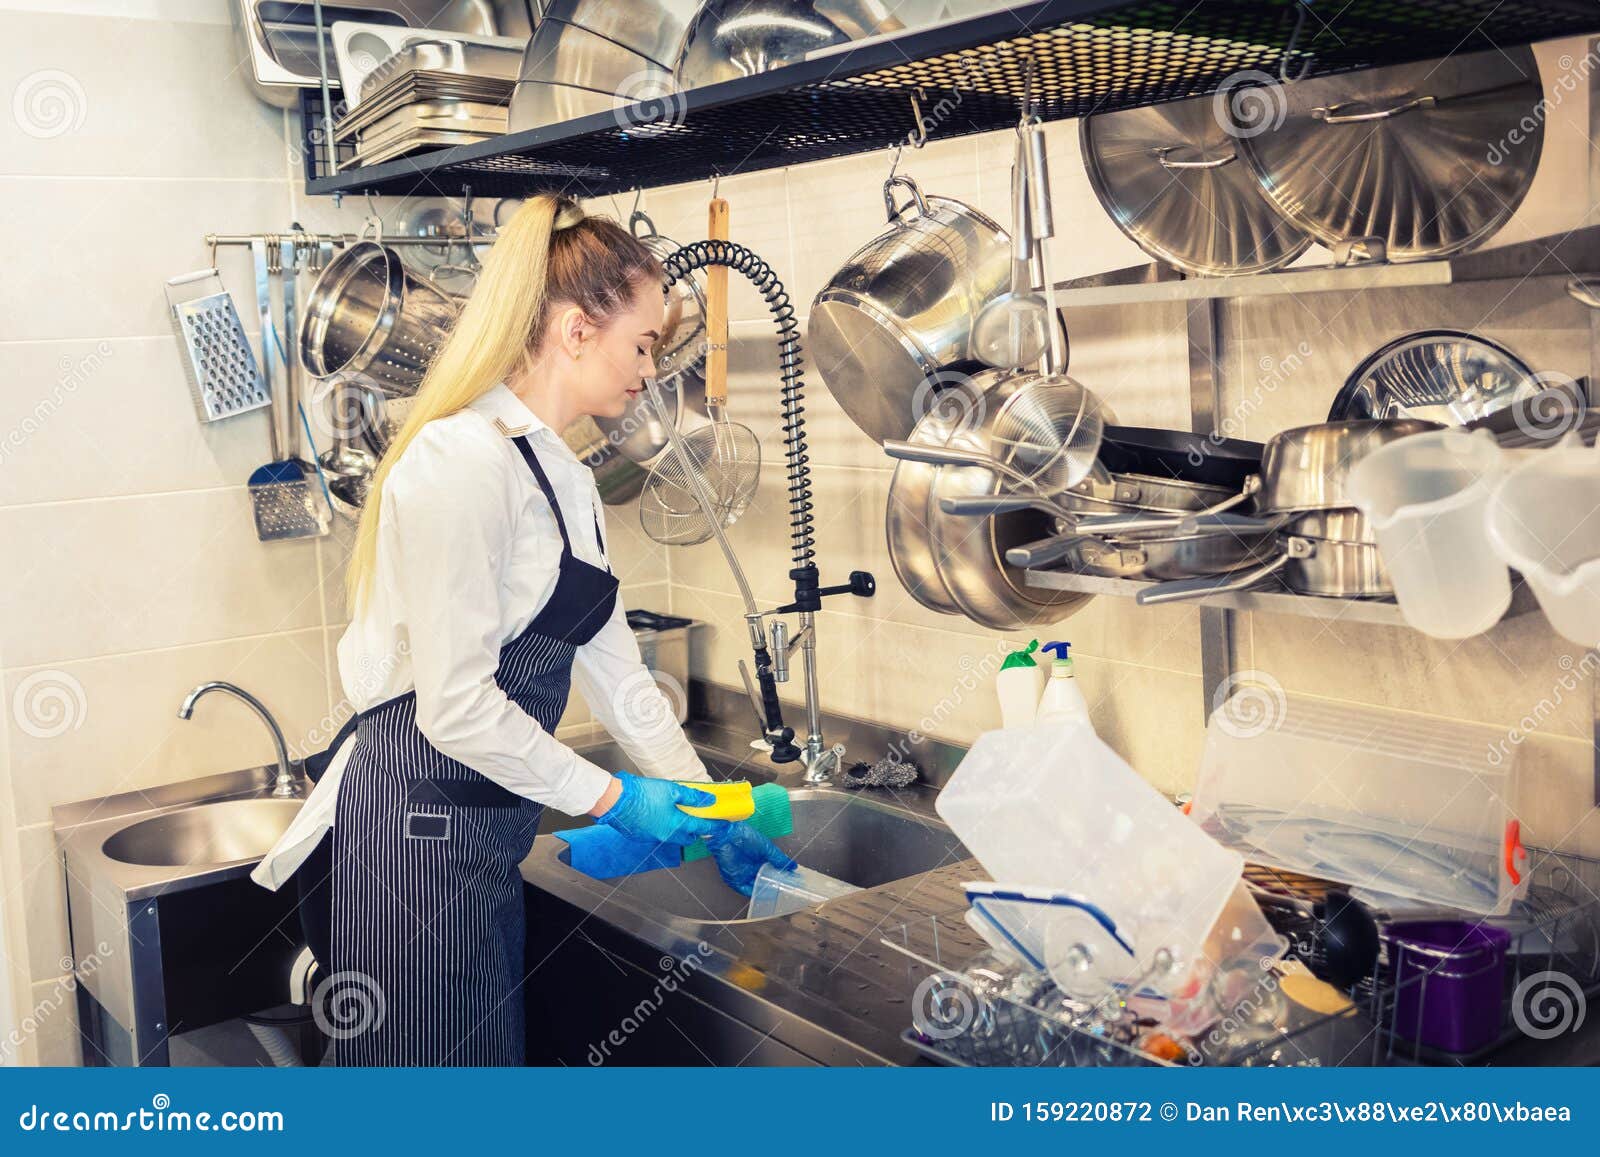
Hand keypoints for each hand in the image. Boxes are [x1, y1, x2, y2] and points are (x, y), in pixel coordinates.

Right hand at [595, 772, 722, 846]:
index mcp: (677, 824)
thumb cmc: (642, 794)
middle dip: (697, 831)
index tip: (724, 825)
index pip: (703, 827)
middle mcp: (667, 835)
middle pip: (688, 837)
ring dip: (681, 829)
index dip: (716, 826)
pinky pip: (660, 834)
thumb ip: (692, 797)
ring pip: (674, 837)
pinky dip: (666, 827)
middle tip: (702, 820)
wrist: (615, 801)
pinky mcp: (643, 836)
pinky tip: (662, 815)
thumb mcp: (672, 790)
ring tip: (680, 815)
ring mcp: (654, 838)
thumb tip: (709, 800)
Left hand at [706, 822, 797, 895]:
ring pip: (755, 886)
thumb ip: (779, 859)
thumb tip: (792, 867)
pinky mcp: (735, 879)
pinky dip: (753, 892)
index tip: (790, 881)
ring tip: (776, 893)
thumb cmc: (745, 836)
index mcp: (759, 860)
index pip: (771, 872)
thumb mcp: (767, 848)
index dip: (780, 877)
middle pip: (764, 881)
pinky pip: (745, 889)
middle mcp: (751, 869)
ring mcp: (743, 874)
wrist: (728, 835)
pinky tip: (762, 894)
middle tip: (785, 890)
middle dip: (774, 886)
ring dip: (764, 891)